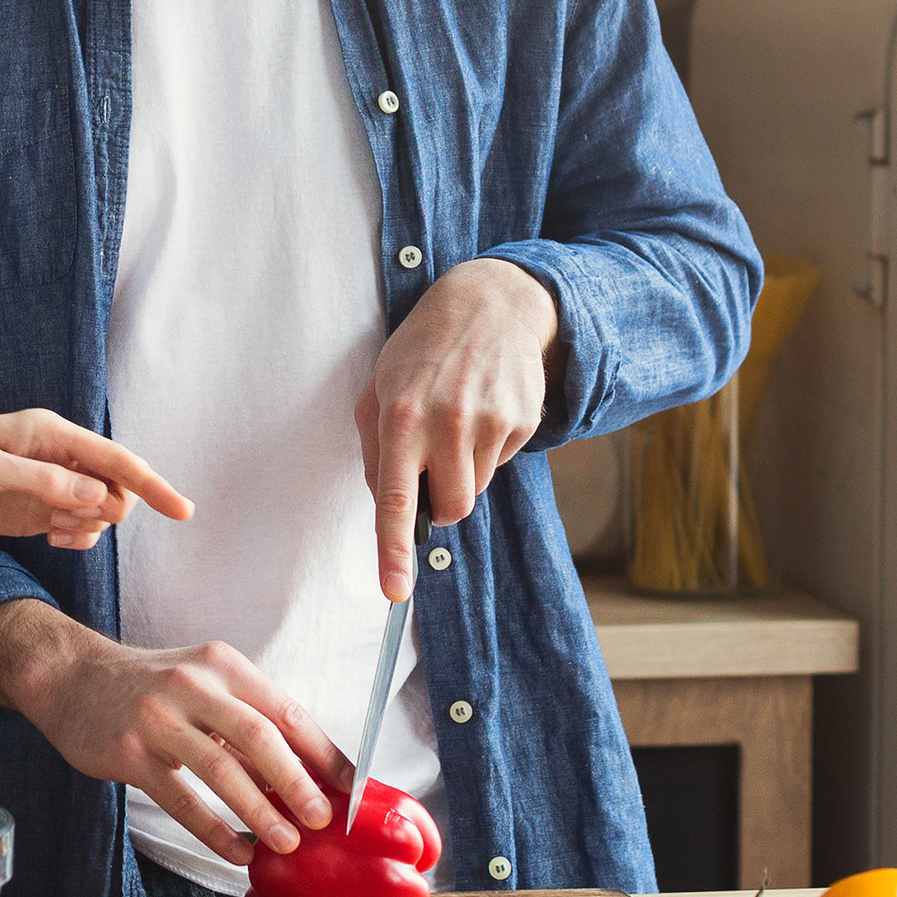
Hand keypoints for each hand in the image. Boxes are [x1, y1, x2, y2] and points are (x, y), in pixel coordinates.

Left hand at [0, 410, 192, 551]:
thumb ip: (42, 483)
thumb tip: (96, 496)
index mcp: (50, 434)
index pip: (115, 458)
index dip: (151, 484)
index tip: (183, 511)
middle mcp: (59, 456)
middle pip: (116, 488)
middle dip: (106, 512)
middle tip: (65, 523)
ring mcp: (52, 484)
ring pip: (100, 511)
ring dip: (87, 528)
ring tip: (50, 530)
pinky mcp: (41, 508)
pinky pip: (80, 526)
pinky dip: (76, 538)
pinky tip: (52, 538)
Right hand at [0, 598, 347, 864]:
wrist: (70, 677)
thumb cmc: (150, 687)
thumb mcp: (202, 684)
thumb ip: (245, 722)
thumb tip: (307, 776)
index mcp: (222, 664)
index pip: (286, 710)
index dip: (323, 752)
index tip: (351, 788)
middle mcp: (191, 683)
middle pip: (259, 736)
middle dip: (298, 783)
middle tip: (322, 820)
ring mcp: (157, 717)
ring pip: (221, 769)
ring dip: (259, 811)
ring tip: (285, 843)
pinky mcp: (128, 752)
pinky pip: (180, 799)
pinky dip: (213, 830)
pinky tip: (236, 852)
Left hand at [355, 256, 560, 600]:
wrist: (487, 304)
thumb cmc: (421, 352)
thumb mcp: (378, 388)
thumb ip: (374, 450)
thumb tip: (387, 507)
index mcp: (399, 417)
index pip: (396, 499)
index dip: (393, 550)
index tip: (393, 592)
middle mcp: (446, 422)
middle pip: (451, 509)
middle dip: (441, 503)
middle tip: (432, 462)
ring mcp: (489, 422)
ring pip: (476, 489)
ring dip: (463, 470)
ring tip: (456, 421)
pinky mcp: (522, 420)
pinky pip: (502, 463)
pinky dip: (488, 449)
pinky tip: (482, 409)